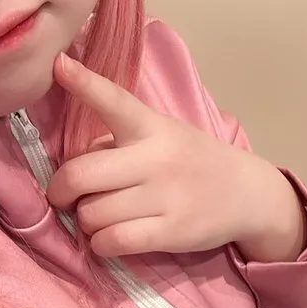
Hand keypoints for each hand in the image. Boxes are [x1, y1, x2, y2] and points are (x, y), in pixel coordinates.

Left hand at [45, 54, 306, 261]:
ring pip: (92, 213)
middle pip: (81, 174)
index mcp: (151, 127)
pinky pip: (113, 241)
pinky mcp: (172, 231)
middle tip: (64, 196)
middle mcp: (157, 157)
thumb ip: (118, 144)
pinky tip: (108, 239)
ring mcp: (165, 196)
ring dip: (85, 220)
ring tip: (100, 217)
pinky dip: (100, 244)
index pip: (115, 101)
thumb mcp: (161, 137)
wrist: (248, 194)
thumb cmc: (190, 162)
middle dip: (61, 190)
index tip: (59, 64)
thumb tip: (71, 169)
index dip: (84, 83)